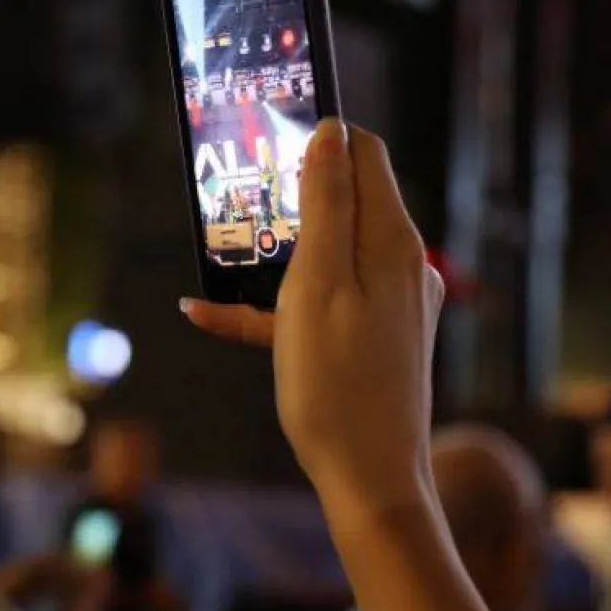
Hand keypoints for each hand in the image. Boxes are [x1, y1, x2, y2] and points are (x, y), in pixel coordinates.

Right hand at [182, 120, 444, 511]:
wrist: (371, 478)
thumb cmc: (336, 384)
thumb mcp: (317, 284)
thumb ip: (325, 205)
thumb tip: (331, 132)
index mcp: (391, 241)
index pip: (364, 153)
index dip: (319, 137)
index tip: (268, 137)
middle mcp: (401, 263)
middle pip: (344, 201)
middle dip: (288, 195)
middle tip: (234, 195)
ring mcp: (391, 302)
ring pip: (327, 254)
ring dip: (272, 254)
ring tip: (216, 260)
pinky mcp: (375, 337)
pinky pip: (321, 305)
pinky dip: (273, 306)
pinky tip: (208, 316)